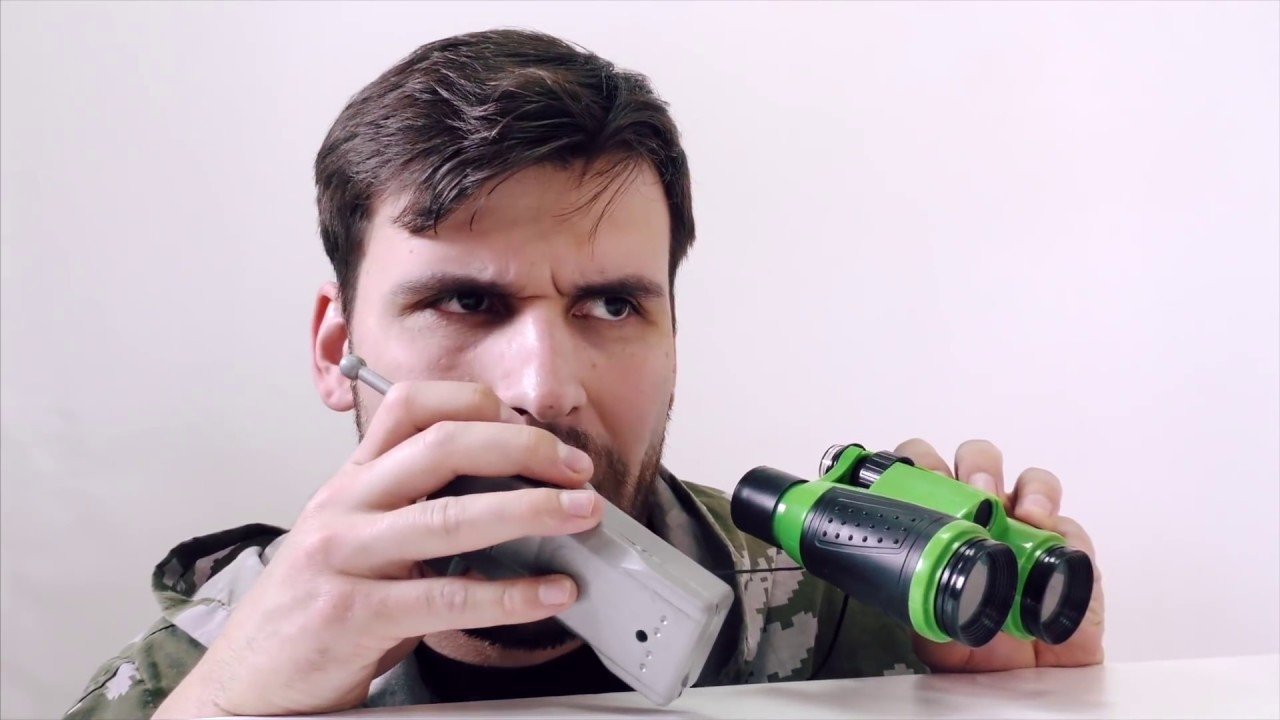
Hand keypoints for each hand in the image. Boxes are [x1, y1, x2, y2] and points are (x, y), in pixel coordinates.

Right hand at [154, 382, 601, 717]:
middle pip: (442, 445)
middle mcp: (346, 508)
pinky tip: (548, 594)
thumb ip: (414, 511)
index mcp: (351, 482)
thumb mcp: (355, 540)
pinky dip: (508, 595)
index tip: (530, 424)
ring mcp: (344, 559)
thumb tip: (508, 497)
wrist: (244, 687)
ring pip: (450, 517)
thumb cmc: (311, 611)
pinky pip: (445, 598)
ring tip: (580, 514)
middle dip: (522, 448)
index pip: (410, 406)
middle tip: (574, 468)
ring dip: (530, 511)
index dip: (477, 403)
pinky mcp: (352, 616)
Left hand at [894, 438, 1104, 671]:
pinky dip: (1064, 530)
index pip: (928, 472)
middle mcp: (987, 517)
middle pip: (980, 462)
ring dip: (1029, 490)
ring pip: (1032, 483)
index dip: (922, 463)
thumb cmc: (974, 644)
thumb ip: (909, 592)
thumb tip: (888, 573)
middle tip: (976, 492)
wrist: (1020, 684)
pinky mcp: (1069, 553)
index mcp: (944, 521)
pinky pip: (1071, 529)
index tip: (920, 477)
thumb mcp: (926, 621)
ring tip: (1022, 515)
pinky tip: (1053, 539)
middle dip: (977, 466)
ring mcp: (1028, 530)